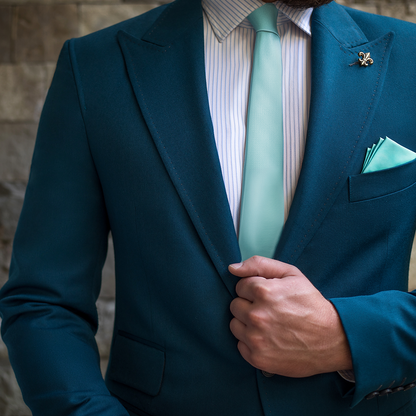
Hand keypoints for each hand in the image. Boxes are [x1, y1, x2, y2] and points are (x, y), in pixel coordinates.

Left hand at [228, 256, 351, 377]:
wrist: (332, 339)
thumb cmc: (310, 304)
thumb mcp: (291, 274)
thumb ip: (259, 265)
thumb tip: (232, 268)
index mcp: (263, 291)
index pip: (240, 286)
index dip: (254, 289)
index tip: (268, 296)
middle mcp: (256, 315)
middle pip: (235, 305)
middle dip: (248, 305)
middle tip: (269, 310)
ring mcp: (256, 338)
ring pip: (235, 325)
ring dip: (246, 324)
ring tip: (267, 324)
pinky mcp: (258, 358)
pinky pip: (240, 345)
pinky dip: (250, 342)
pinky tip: (267, 338)